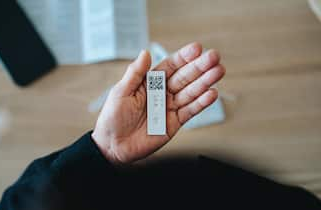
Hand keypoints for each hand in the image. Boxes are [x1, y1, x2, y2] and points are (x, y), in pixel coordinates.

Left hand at [92, 43, 224, 164]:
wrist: (113, 146)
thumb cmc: (113, 117)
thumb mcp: (121, 92)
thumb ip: (135, 73)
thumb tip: (145, 53)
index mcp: (150, 83)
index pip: (170, 66)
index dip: (183, 58)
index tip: (197, 49)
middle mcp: (162, 93)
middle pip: (184, 77)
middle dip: (199, 67)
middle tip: (214, 57)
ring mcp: (170, 107)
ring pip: (190, 92)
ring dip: (205, 82)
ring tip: (218, 71)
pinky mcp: (174, 123)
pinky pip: (190, 111)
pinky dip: (201, 103)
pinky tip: (212, 93)